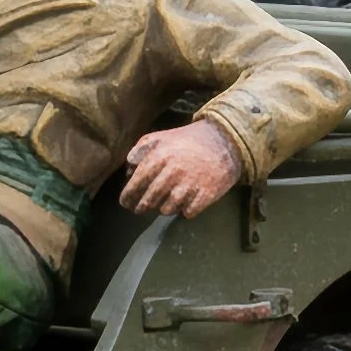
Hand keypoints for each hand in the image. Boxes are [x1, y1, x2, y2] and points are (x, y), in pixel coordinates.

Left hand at [121, 123, 242, 218]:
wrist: (226, 141)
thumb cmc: (189, 140)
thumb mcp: (161, 137)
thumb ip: (140, 150)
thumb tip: (128, 171)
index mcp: (158, 158)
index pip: (135, 186)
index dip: (127, 198)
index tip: (125, 203)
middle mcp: (171, 174)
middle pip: (148, 202)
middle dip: (141, 207)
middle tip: (140, 208)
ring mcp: (189, 187)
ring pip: (166, 210)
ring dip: (164, 207)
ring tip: (166, 199)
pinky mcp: (205, 197)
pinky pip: (186, 213)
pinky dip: (184, 210)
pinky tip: (186, 200)